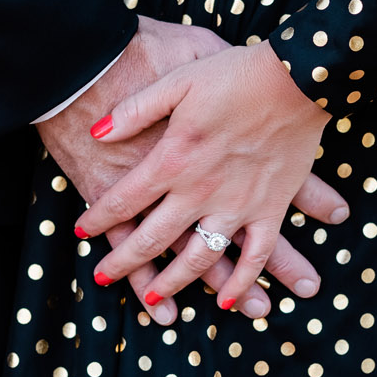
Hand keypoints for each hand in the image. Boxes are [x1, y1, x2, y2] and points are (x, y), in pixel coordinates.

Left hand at [39, 16, 271, 324]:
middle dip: (121, 263)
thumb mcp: (176, 82)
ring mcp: (237, 205)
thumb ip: (135, 110)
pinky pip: (255, 256)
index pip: (122, 199)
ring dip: (172, 283)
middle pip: (151, 239)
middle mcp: (199, 191)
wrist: (295, 77)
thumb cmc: (234, 75)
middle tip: (103, 278)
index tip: (81, 231)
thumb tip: (96, 132)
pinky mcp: (271, 208)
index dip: (98, 218)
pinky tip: (224, 301)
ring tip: (153, 299)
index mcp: (172, 159)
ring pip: (198, 259)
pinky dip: (241, 281)